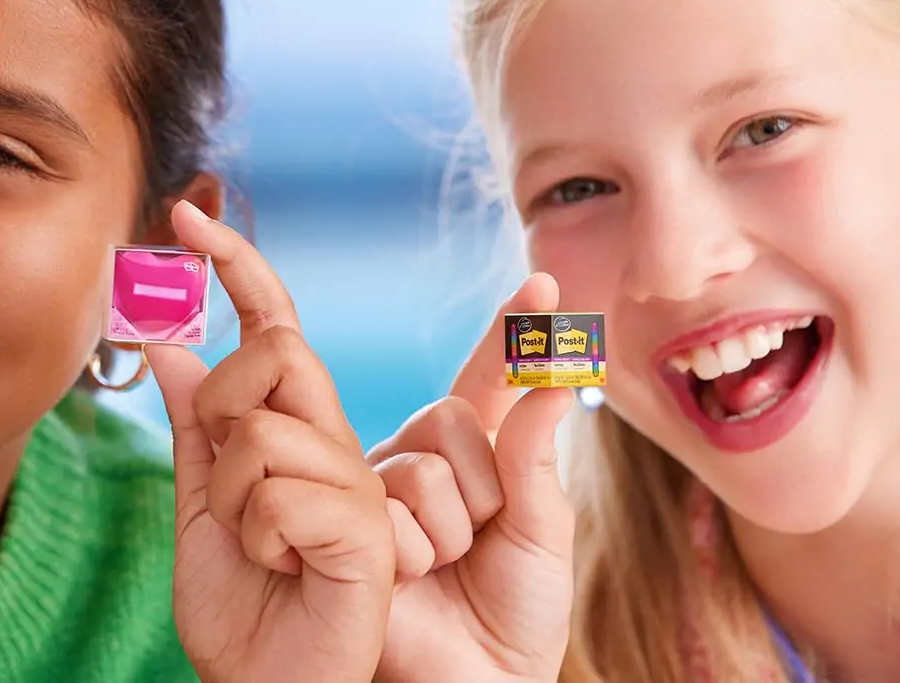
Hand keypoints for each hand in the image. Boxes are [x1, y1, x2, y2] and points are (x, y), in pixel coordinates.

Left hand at [150, 201, 396, 682]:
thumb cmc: (243, 603)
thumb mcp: (201, 504)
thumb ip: (195, 426)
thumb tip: (171, 343)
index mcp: (297, 429)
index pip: (275, 325)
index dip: (237, 265)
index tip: (186, 213)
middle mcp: (336, 442)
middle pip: (278, 352)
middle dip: (226, 406)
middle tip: (230, 480)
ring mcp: (359, 484)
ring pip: (261, 434)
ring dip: (229, 501)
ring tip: (259, 547)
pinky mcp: (369, 532)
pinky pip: (278, 498)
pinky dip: (254, 541)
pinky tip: (284, 569)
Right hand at [368, 272, 574, 682]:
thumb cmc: (516, 615)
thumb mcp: (544, 532)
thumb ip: (537, 452)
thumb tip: (557, 378)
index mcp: (476, 455)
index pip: (493, 377)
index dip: (513, 329)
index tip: (543, 284)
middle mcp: (421, 458)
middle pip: (455, 420)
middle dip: (487, 491)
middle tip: (481, 545)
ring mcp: (378, 487)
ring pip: (425, 468)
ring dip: (453, 533)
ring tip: (444, 571)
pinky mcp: (342, 521)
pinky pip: (390, 512)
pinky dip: (414, 555)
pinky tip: (407, 582)